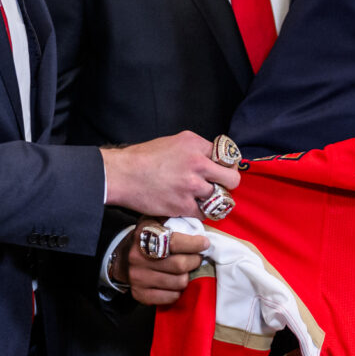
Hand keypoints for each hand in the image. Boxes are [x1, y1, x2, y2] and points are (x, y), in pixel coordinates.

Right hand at [102, 131, 240, 217]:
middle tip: (220, 187)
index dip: (226, 166)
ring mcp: (192, 186)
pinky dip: (200, 212)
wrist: (122, 174)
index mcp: (196, 144)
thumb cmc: (144, 157)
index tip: (222, 171)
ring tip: (203, 199)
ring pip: (220, 199)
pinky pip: (204, 213)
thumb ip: (196, 149)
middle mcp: (198, 164)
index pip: (227, 157)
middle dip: (228, 184)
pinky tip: (192, 208)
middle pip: (232, 179)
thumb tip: (212, 159)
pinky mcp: (183, 205)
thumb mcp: (174, 142)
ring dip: (213, 201)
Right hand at [112, 227, 208, 306]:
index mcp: (144, 235)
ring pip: (178, 282)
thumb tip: (199, 220)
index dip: (195, 244)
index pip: (175, 242)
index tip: (204, 243)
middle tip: (196, 258)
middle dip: (194, 261)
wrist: (121, 257)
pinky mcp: (140, 294)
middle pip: (180, 265)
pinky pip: (170, 297)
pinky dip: (177, 291)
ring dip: (187, 276)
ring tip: (185, 270)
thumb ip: (174, 219)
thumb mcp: (155, 221)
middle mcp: (138, 257)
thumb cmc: (147, 237)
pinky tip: (174, 282)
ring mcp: (138, 277)